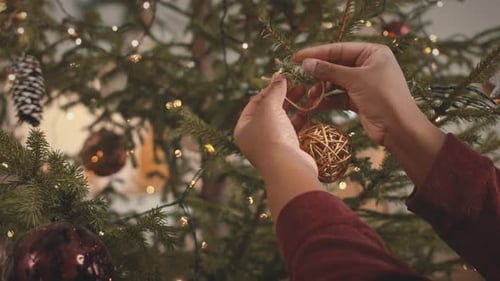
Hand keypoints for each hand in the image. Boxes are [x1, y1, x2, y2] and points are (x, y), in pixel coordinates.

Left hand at [234, 73, 316, 177]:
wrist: (288, 169)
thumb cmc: (271, 136)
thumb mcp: (269, 108)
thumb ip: (274, 90)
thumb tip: (279, 76)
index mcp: (244, 128)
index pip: (255, 102)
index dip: (269, 89)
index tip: (284, 77)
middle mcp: (256, 137)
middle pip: (271, 110)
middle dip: (285, 95)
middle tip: (299, 82)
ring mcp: (273, 145)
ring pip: (285, 119)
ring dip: (296, 104)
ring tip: (308, 90)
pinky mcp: (290, 150)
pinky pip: (295, 129)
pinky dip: (303, 117)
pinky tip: (312, 106)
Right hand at [292, 42, 444, 185]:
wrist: (399, 129)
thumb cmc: (383, 97)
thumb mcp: (355, 80)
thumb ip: (329, 70)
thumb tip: (306, 63)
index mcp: (372, 53)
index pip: (339, 49)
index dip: (317, 53)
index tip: (296, 57)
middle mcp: (368, 65)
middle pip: (336, 65)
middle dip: (318, 72)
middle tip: (298, 76)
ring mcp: (363, 83)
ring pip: (335, 82)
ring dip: (321, 88)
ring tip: (309, 94)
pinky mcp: (359, 100)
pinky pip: (338, 96)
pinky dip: (327, 100)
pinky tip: (314, 104)